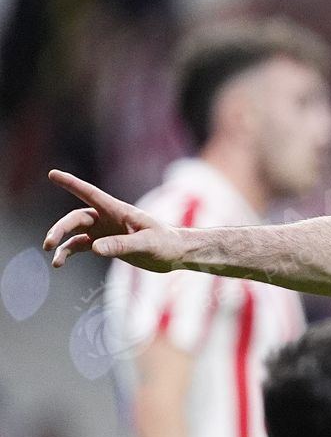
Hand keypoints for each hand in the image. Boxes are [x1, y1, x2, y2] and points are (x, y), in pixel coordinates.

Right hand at [43, 169, 190, 269]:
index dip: (71, 184)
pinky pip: (81, 246)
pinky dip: (69, 252)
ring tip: (56, 261)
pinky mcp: (105, 244)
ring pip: (75, 233)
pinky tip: (60, 263)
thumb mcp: (146, 244)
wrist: (175, 253)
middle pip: (76, 219)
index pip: (90, 194)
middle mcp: (107, 218)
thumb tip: (94, 248)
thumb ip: (121, 245)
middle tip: (49, 244)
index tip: (52, 174)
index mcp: (117, 210)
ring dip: (62, 243)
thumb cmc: (166, 243)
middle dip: (61, 229)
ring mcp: (105, 231)